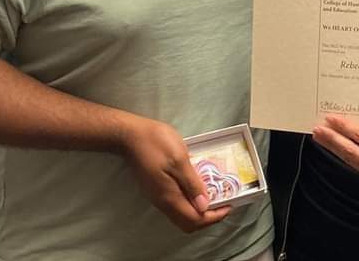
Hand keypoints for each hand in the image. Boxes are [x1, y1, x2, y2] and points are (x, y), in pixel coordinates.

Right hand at [119, 117, 230, 231]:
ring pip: (181, 215)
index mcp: (169, 197)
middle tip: (223, 202)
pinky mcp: (155, 190)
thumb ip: (192, 184)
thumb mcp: (179, 159)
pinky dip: (190, 202)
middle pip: (188, 223)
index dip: (214, 216)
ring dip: (199, 210)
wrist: (129, 136)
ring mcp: (157, 197)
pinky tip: (198, 187)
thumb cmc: (156, 143)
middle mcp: (163, 202)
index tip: (229, 205)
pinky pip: (176, 205)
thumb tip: (205, 206)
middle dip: (208, 218)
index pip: (195, 219)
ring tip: (214, 194)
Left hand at [312, 115, 358, 184]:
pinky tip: (333, 143)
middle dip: (332, 138)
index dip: (344, 127)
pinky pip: (354, 162)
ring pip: (349, 159)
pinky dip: (342, 151)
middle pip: (350, 151)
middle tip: (318, 127)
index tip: (331, 117)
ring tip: (320, 134)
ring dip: (332, 146)